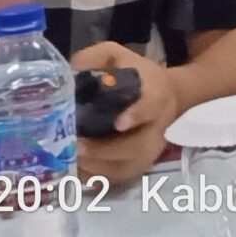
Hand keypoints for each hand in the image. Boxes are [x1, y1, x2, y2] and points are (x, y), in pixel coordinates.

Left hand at [72, 42, 178, 190]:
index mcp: (156, 95)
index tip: (120, 122)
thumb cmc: (139, 77)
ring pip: (122, 168)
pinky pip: (113, 180)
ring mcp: (148, 153)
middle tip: (76, 145)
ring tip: (68, 159)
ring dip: (93, 166)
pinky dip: (91, 178)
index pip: (151, 106)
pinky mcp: (137, 169)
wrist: (168, 99)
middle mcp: (156, 129)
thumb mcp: (121, 56)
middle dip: (103, 150)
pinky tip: (73, 169)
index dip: (136, 114)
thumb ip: (97, 57)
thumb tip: (70, 70)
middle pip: (134, 147)